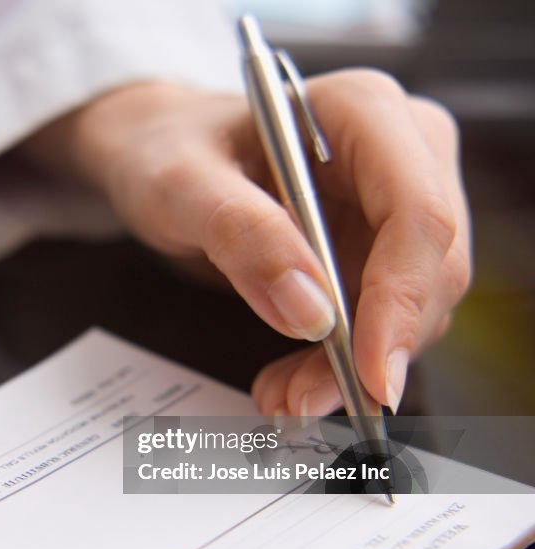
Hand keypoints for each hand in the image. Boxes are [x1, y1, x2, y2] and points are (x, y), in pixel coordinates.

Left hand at [22, 71, 469, 416]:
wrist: (156, 151)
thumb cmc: (165, 149)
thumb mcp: (179, 185)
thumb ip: (241, 233)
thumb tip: (310, 311)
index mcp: (363, 111)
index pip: (417, 212)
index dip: (403, 299)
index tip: (368, 373)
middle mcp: (399, 151)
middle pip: (429, 267)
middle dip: (372, 347)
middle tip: (302, 400)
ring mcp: (393, 202)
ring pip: (412, 305)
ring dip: (351, 365)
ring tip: (282, 395)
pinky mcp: (376, 246)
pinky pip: (380, 318)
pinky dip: (338, 361)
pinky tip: (292, 381)